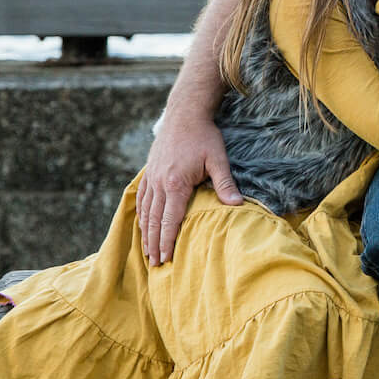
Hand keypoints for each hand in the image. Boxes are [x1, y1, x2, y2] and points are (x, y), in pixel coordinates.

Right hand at [136, 113, 240, 265]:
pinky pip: (141, 198)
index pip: (170, 220)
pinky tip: (142, 225)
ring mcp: (152, 178)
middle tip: (155, 264)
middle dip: (154, 244)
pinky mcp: (149, 172)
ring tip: (147, 252)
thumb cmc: (204, 136)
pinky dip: (141, 215)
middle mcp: (159, 184)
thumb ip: (225, 183)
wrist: (184, 114)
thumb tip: (237, 205)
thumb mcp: (218, 158)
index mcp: (176, 184)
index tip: (166, 259)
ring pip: (145, 212)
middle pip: (154, 221)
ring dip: (146, 233)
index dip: (167, 241)